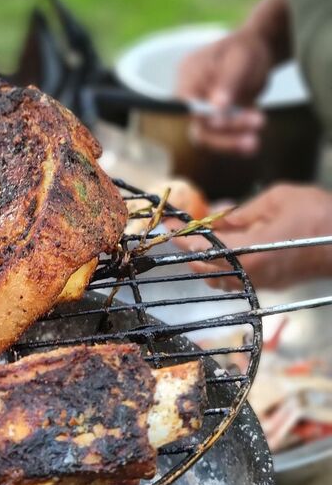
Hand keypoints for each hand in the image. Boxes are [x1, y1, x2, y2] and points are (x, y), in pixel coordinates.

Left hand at [174, 184, 331, 290]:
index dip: (184, 238)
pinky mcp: (272, 285)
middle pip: (208, 269)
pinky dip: (224, 266)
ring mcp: (263, 282)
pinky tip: (223, 249)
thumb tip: (218, 216)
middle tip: (178, 235)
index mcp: (251, 253)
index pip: (206, 248)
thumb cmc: (319, 215)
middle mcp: (253, 274)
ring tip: (197, 241)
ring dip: (206, 262)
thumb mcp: (277, 199)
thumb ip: (242, 212)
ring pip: (221, 278)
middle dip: (190, 253)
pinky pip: (239, 279)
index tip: (169, 229)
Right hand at [176, 28, 272, 155]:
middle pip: (197, 125)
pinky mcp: (217, 120)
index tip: (227, 119)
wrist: (258, 50)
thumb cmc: (246, 49)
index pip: (189, 104)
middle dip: (224, 136)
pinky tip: (252, 145)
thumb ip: (228, 82)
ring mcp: (203, 110)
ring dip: (231, 142)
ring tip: (254, 144)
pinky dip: (236, 141)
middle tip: (251, 140)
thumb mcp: (240, 60)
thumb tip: (217, 107)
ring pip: (209, 136)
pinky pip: (222, 136)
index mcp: (189, 76)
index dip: (205, 117)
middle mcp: (191, 96)